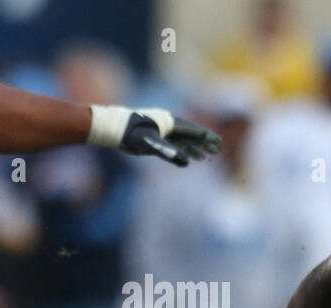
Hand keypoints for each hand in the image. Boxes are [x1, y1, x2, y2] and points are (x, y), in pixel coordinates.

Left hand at [88, 105, 221, 165]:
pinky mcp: (155, 140)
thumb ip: (168, 152)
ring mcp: (161, 133)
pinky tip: (189, 159)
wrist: (112, 128)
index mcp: (169, 122)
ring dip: (195, 150)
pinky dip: (183, 152)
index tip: (218, 143)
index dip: (206, 138)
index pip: (193, 131)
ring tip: (206, 158)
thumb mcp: (149, 143)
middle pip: (191, 135)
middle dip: (204, 144)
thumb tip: (186, 162)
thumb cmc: (130, 133)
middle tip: (217, 150)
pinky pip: (174, 146)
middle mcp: (167, 126)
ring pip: (183, 142)